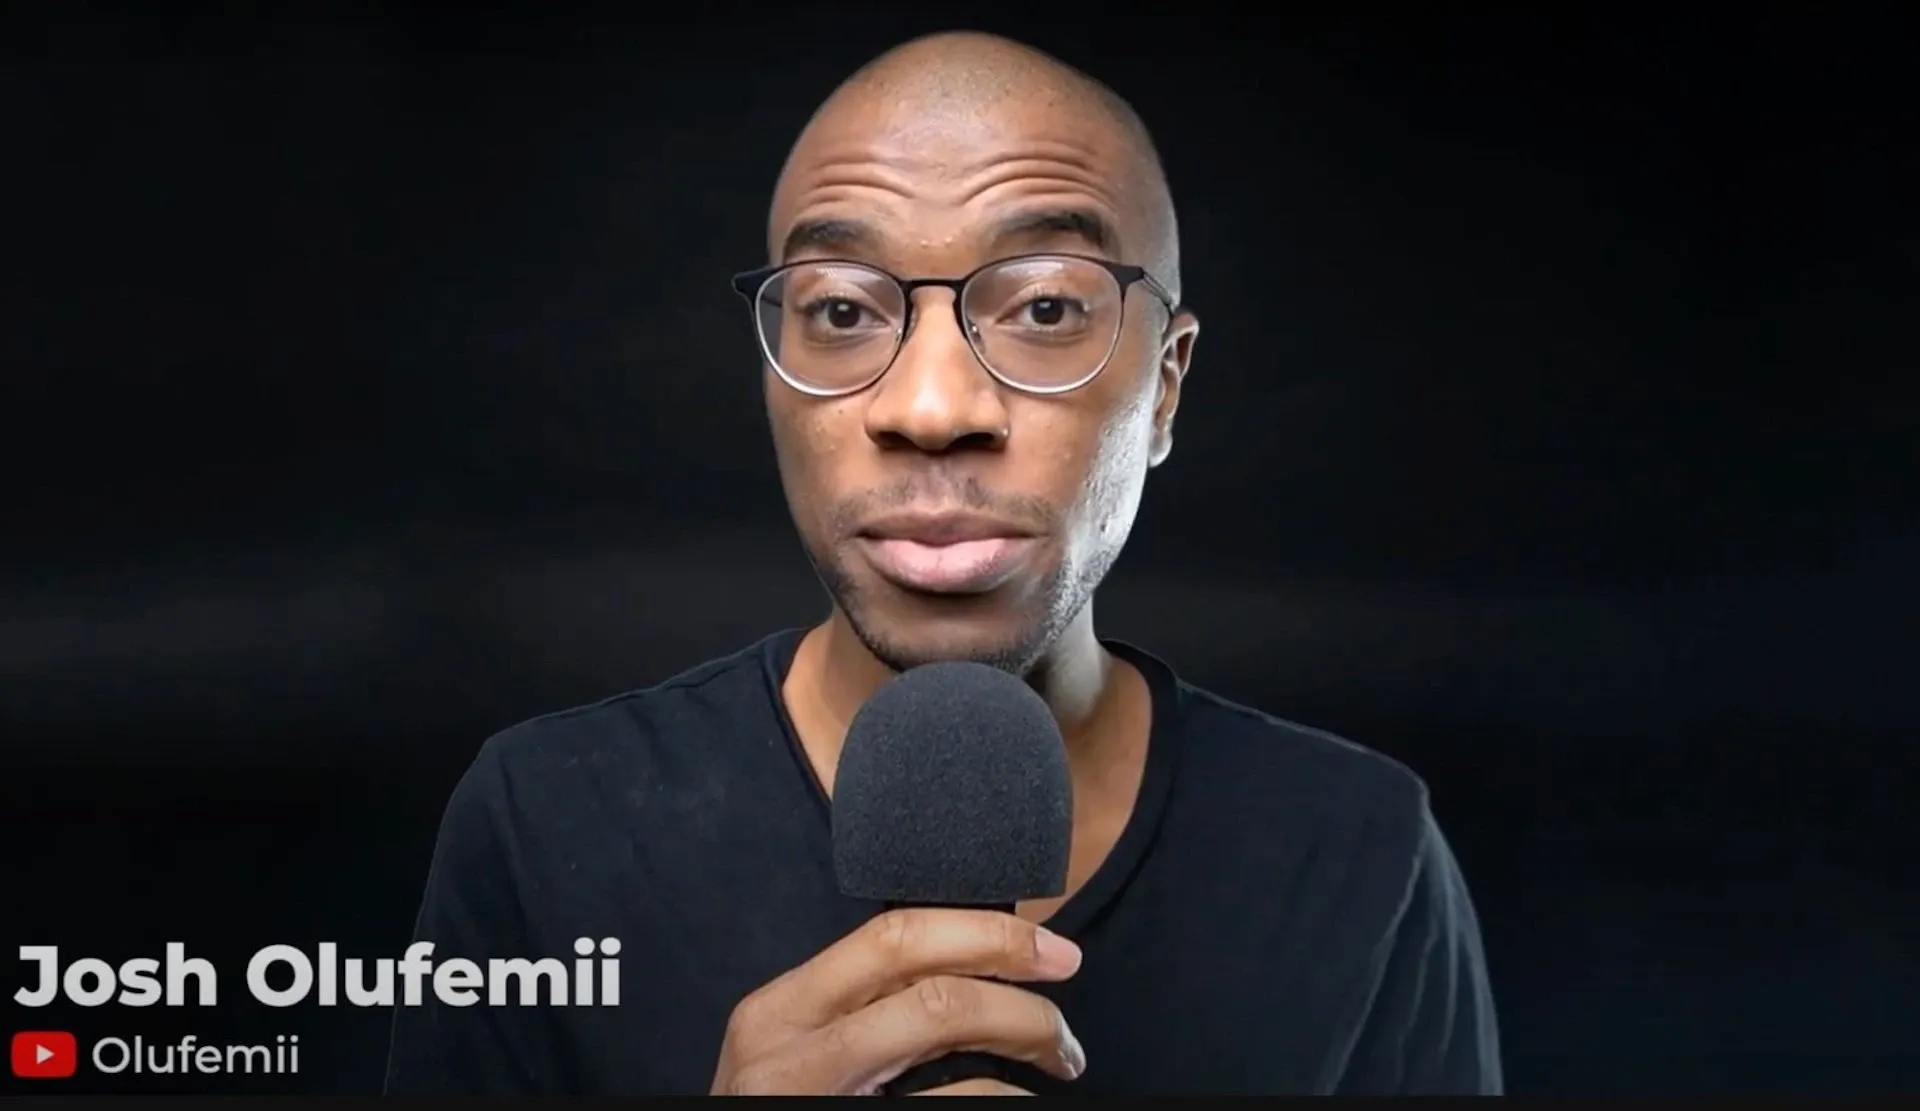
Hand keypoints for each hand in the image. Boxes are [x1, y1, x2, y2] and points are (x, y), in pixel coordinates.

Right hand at [709, 908, 1086, 1094]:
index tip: (1049, 951)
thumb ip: (857, 1012)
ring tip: (1057, 1067)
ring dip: (1026, 1045)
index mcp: (779, 1011)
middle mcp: (789, 1050)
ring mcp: (817, 1098)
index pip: (893, 936)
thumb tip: (968, 975)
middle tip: (1067, 1014)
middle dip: (1018, 988)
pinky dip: (1003, 1098)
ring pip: (950, 1044)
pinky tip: (1017, 1102)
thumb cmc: (780, 1108)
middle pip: (932, 987)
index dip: (985, 931)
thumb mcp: (796, 1056)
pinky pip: (952, 1106)